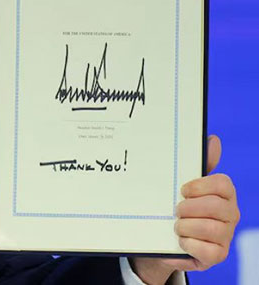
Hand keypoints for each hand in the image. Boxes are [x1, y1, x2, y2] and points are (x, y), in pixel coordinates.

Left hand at [130, 135, 240, 283]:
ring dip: (185, 226)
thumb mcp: (184, 187)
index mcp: (224, 194)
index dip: (201, 186)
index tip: (183, 190)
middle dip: (189, 208)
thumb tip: (214, 140)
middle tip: (176, 210)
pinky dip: (188, 244)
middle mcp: (230, 214)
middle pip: (215, 206)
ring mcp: (226, 236)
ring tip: (176, 226)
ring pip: (210, 228)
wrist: (164, 239)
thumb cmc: (178, 208)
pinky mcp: (218, 255)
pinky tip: (181, 241)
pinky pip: (206, 249)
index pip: (223, 184)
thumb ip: (199, 165)